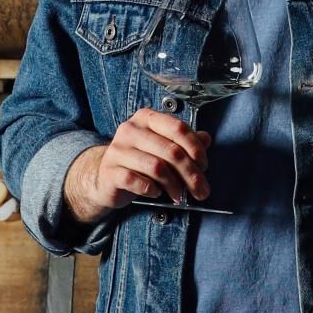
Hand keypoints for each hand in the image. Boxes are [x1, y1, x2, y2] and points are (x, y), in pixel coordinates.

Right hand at [63, 108, 211, 222]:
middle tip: (201, 189)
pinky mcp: (110, 171)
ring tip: (178, 195)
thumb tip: (206, 139)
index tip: (204, 165)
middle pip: (171, 150)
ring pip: (156, 167)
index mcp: (147, 118)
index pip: (178, 128)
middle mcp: (130, 129)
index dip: (196, 148)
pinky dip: (151, 190)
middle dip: (191, 173)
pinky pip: (137, 181)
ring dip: (174, 185)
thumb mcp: (163, 148)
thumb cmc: (140, 161)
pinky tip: (156, 193)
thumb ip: (185, 142)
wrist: (106, 178)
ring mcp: (118, 150)